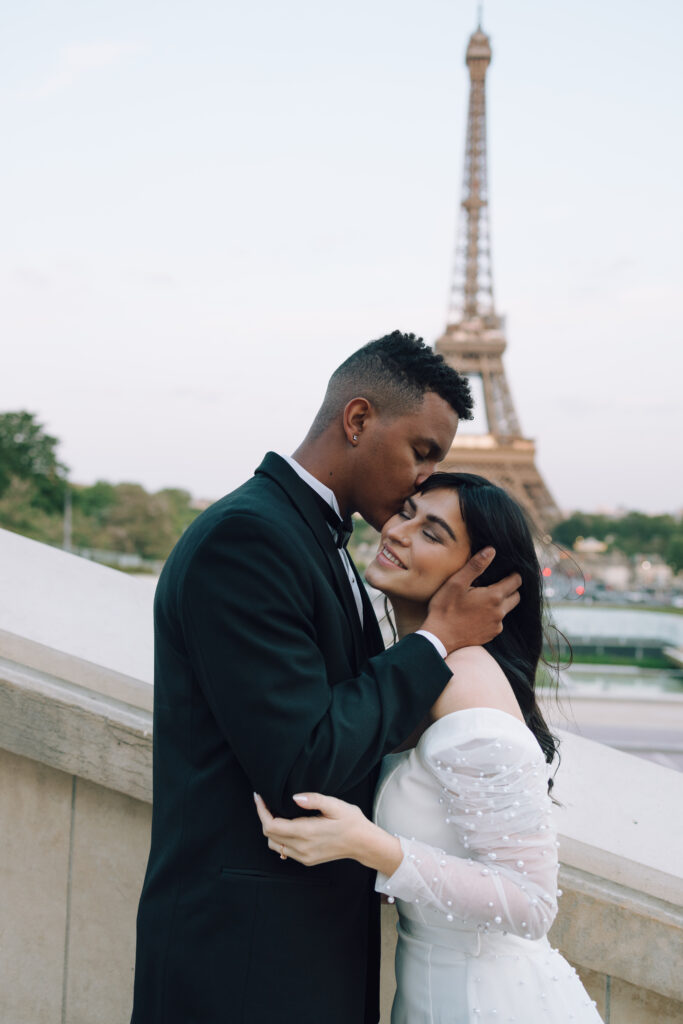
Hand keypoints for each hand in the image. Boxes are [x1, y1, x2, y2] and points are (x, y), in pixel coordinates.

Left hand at [254, 792, 371, 866]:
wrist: (363, 843)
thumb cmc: (351, 822)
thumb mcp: (335, 805)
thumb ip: (314, 799)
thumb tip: (295, 797)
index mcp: (307, 832)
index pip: (272, 825)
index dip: (261, 811)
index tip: (258, 797)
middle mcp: (302, 848)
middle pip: (270, 835)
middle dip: (264, 817)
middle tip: (266, 802)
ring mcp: (304, 856)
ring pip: (275, 845)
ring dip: (270, 829)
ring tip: (275, 813)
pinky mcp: (307, 860)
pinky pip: (285, 850)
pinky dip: (279, 838)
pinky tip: (286, 826)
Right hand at [421, 547, 520, 653]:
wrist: (439, 637)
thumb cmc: (445, 608)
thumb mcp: (457, 582)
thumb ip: (476, 566)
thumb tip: (491, 550)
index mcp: (494, 596)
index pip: (516, 582)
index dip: (513, 574)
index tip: (506, 571)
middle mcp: (500, 612)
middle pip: (516, 597)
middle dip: (510, 588)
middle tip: (495, 584)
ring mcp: (496, 626)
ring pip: (507, 610)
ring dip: (500, 603)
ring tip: (483, 599)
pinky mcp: (490, 635)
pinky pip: (498, 622)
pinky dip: (492, 616)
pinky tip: (478, 614)